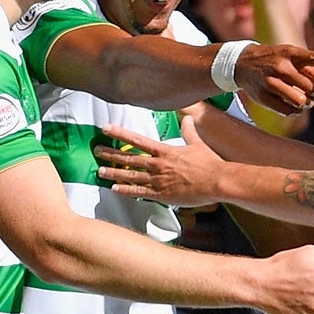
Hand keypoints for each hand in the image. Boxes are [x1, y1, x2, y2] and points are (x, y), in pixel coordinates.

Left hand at [96, 120, 228, 205]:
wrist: (217, 181)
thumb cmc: (209, 164)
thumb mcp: (197, 145)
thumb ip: (189, 132)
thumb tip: (187, 119)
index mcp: (165, 151)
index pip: (137, 140)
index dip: (120, 134)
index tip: (107, 129)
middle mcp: (158, 165)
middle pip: (129, 158)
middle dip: (111, 154)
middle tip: (96, 151)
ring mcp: (158, 180)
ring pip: (131, 176)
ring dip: (114, 173)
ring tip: (100, 171)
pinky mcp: (162, 195)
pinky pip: (140, 193)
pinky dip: (126, 191)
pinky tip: (115, 189)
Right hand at [236, 43, 313, 113]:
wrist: (241, 63)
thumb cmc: (274, 59)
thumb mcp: (291, 58)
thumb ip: (312, 68)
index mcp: (289, 53)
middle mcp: (280, 66)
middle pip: (310, 86)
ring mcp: (270, 82)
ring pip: (300, 101)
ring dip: (307, 104)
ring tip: (305, 101)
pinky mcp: (263, 97)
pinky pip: (288, 111)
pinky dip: (295, 111)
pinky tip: (293, 105)